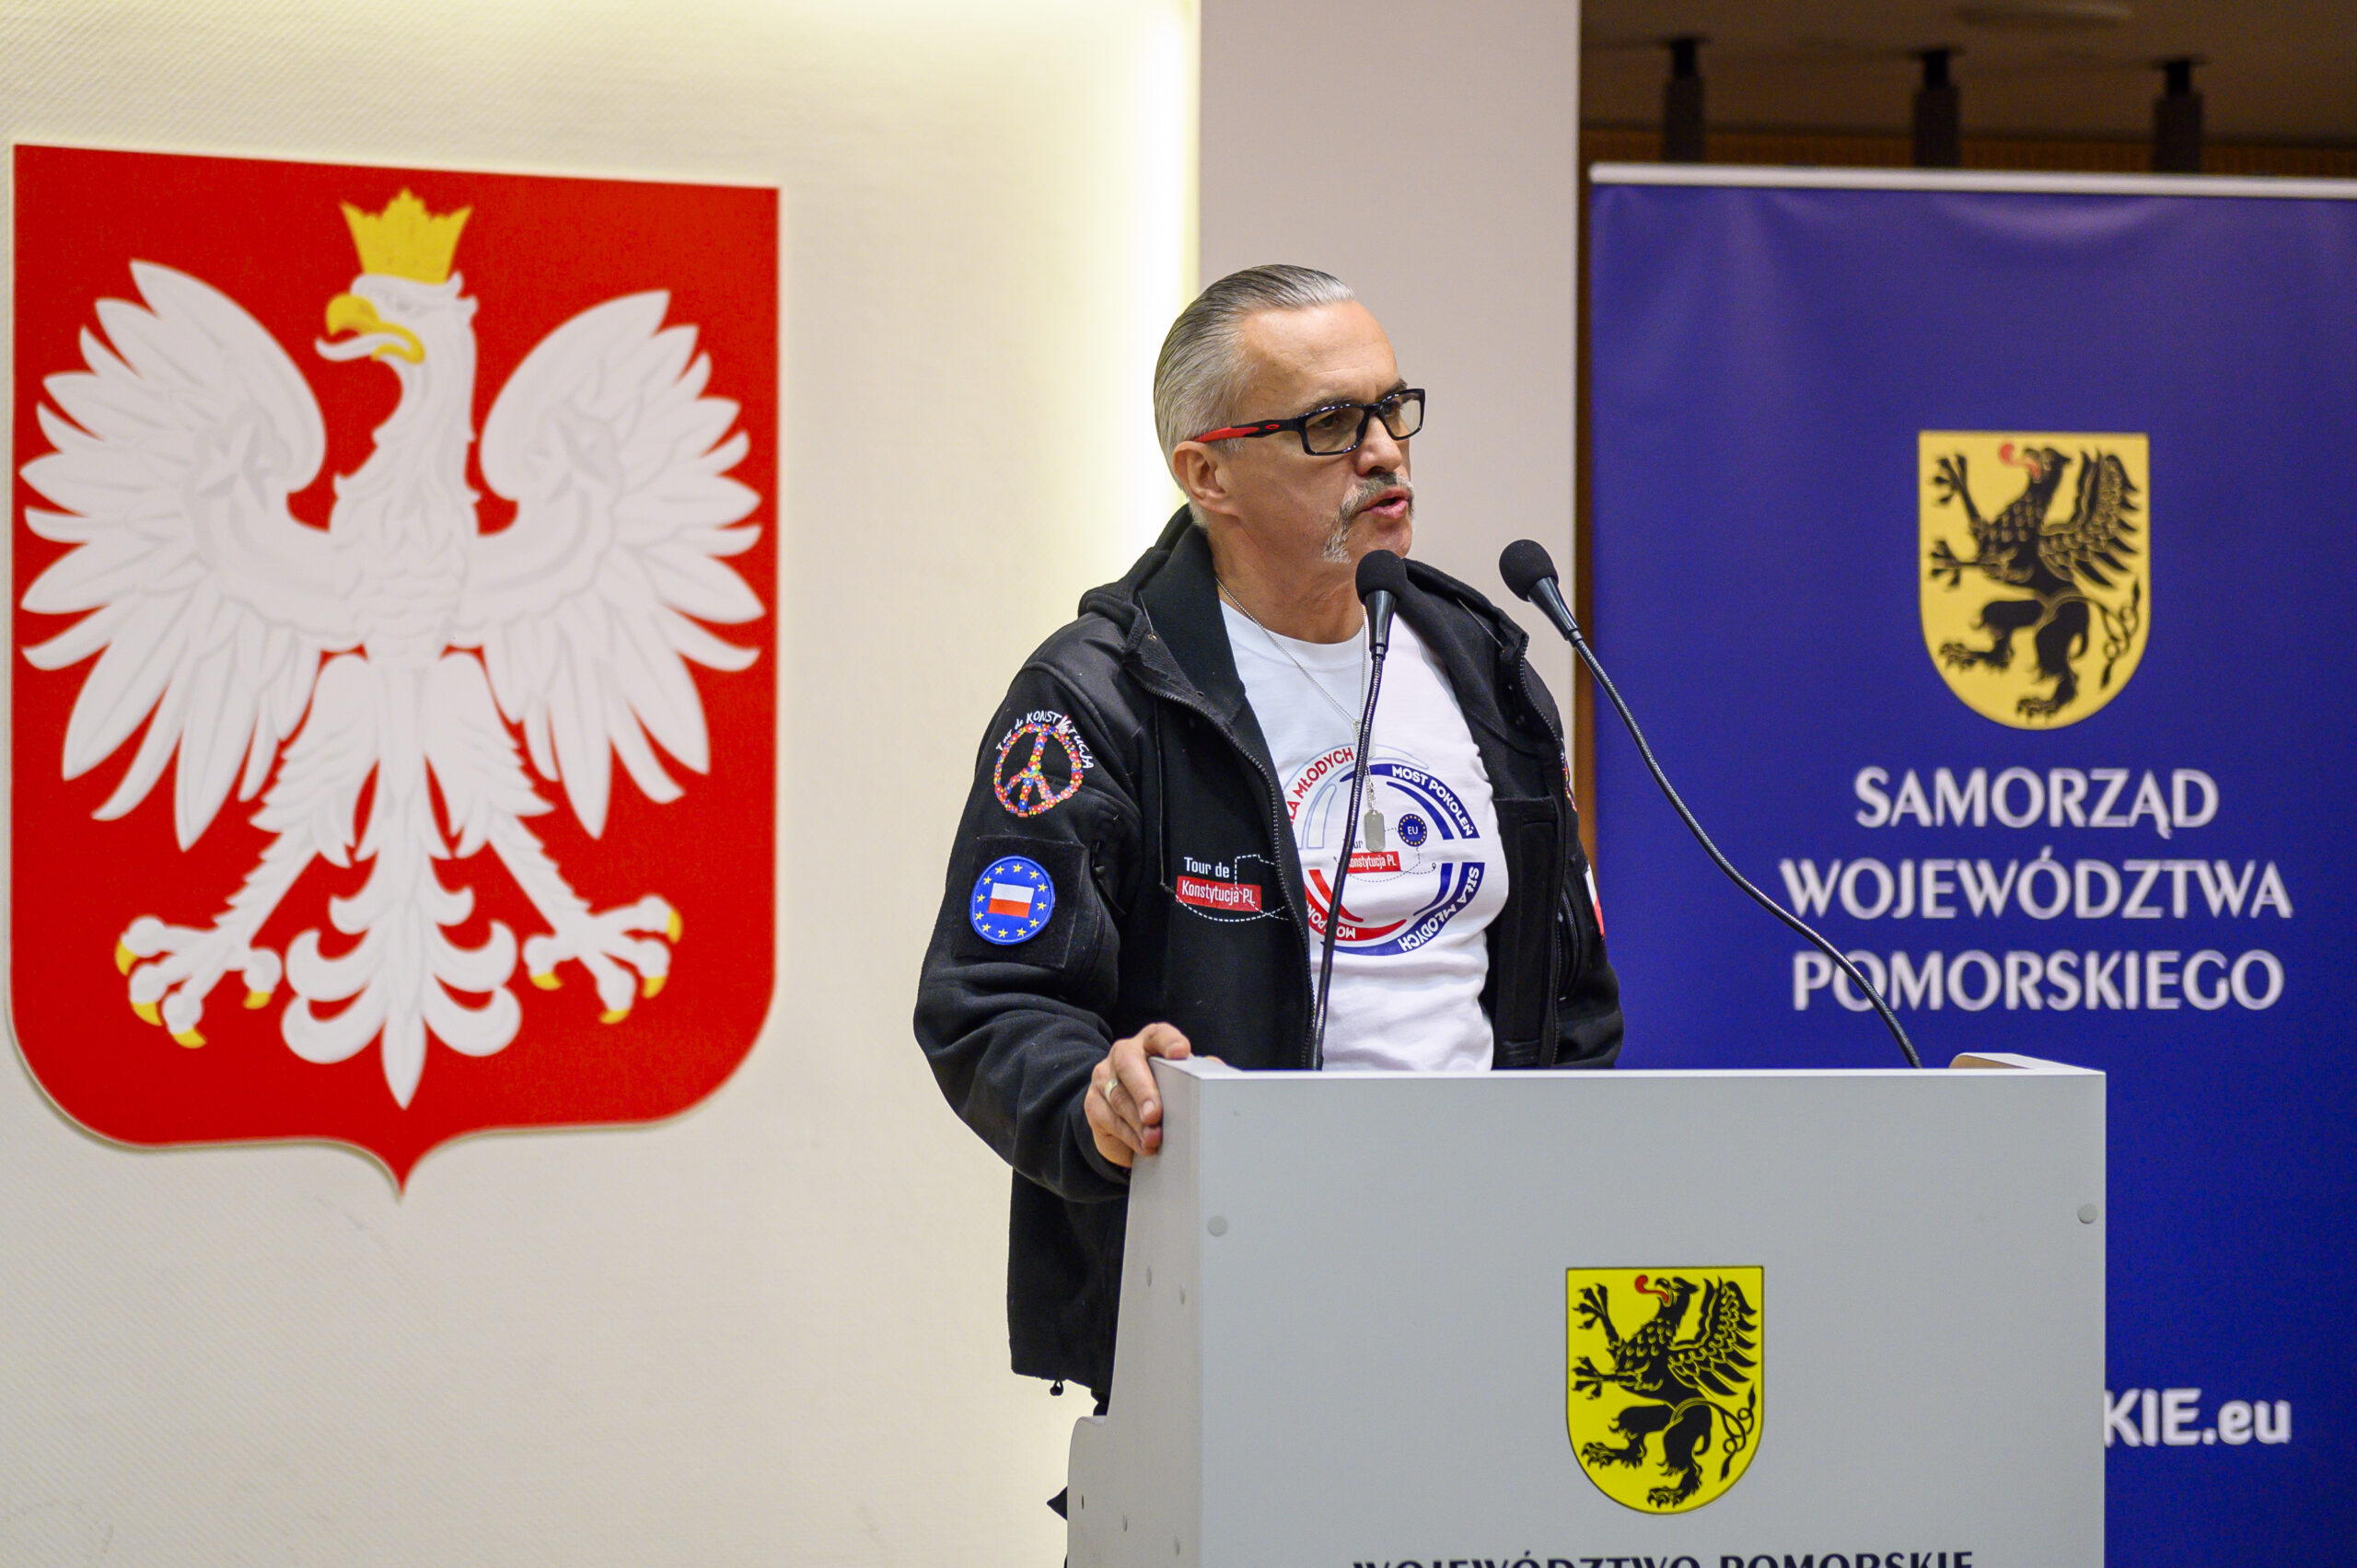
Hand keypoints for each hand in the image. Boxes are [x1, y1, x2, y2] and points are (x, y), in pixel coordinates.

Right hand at [1085, 1022, 1191, 1168]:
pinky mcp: (1094, 1103)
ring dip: (1137, 1121)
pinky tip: (1143, 1145)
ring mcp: (1104, 1077)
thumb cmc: (1164, 1093)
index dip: (1169, 1042)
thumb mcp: (1181, 1081)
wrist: (1129, 1119)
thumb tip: (1217, 1071)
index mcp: (1150, 1042)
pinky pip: (1108, 1118)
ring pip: (1118, 1097)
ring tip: (1154, 1138)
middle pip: (1129, 1065)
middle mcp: (1124, 1054)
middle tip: (1155, 1114)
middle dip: (1144, 1090)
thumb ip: (1199, 1073)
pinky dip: (1128, 1135)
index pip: (1159, 1035)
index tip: (1181, 1053)